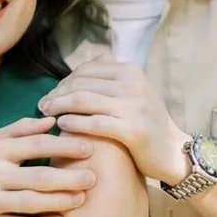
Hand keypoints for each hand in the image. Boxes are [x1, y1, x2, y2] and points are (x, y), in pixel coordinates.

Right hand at [0, 116, 96, 216]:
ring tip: (82, 197)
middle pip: (39, 176)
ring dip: (61, 201)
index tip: (87, 147)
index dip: (64, 146)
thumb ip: (20, 129)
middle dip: (70, 177)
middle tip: (93, 177)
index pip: (37, 145)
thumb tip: (51, 120)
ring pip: (32, 202)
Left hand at [38, 58, 191, 184]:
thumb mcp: (133, 91)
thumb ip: (110, 78)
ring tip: (46, 114)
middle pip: (81, 84)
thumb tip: (84, 65)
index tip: (50, 94)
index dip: (63, 82)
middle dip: (57, 94)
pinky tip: (61, 126)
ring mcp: (134, 106)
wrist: (174, 152)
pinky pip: (95, 123)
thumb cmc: (146, 122)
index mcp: (130, 71)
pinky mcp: (133, 130)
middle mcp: (133, 84)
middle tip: (42, 105)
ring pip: (84, 101)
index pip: (86, 71)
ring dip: (59, 106)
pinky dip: (74, 123)